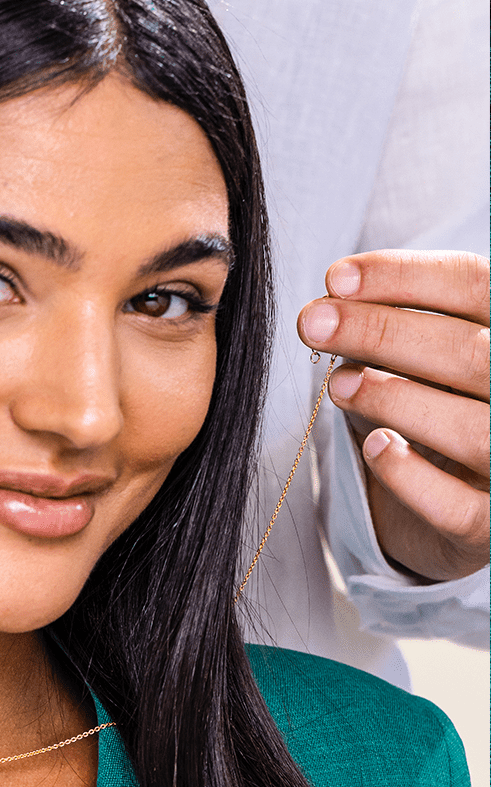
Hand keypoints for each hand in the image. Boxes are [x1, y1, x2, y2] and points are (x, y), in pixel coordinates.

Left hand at [297, 250, 489, 582]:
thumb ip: (402, 329)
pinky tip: (376, 446)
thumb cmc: (452, 409)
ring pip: (473, 428)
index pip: (479, 286)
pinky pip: (460, 509)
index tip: (335, 278)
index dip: (406, 277)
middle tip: (312, 323)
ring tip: (336, 384)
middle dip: (382, 332)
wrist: (477, 506)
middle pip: (471, 353)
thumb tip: (330, 305)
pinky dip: (412, 477)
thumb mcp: (438, 359)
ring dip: (395, 398)